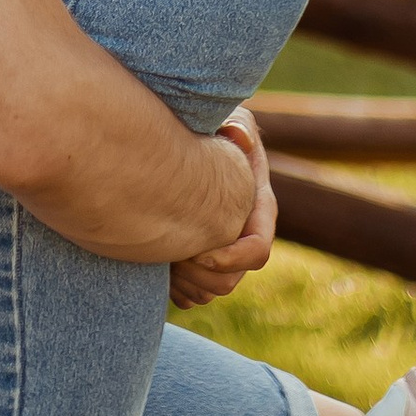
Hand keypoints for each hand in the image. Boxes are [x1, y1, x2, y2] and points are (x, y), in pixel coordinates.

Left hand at [169, 110, 277, 309]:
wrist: (185, 146)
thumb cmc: (210, 128)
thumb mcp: (227, 118)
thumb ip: (236, 126)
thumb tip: (239, 138)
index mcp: (256, 209)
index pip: (258, 251)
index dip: (232, 259)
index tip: (199, 253)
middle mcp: (242, 235)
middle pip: (231, 281)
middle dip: (201, 277)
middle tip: (169, 261)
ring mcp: (222, 251)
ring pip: (212, 292)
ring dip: (187, 286)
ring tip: (159, 263)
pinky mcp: (200, 261)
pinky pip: (193, 296)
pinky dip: (177, 293)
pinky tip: (157, 273)